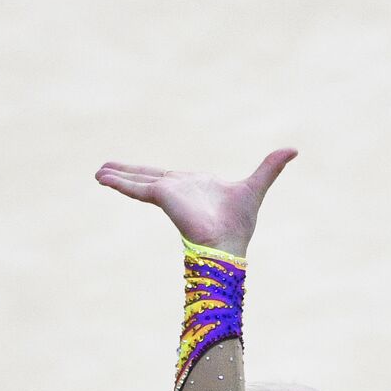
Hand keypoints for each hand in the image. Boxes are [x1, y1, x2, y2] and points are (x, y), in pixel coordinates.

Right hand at [94, 149, 297, 257]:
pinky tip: (104, 178)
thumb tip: (294, 149)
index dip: (150, 173)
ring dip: (118, 176)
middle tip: (104, 168)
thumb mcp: (256, 185)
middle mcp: (178, 187)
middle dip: (127, 172)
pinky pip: (137, 188)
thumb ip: (271, 167)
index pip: (167, 175)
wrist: (229, 241)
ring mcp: (169, 192)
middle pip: (147, 175)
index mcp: (194, 184)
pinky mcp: (163, 197)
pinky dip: (121, 182)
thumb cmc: (241, 221)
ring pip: (138, 181)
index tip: (136, 171)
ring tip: (97, 173)